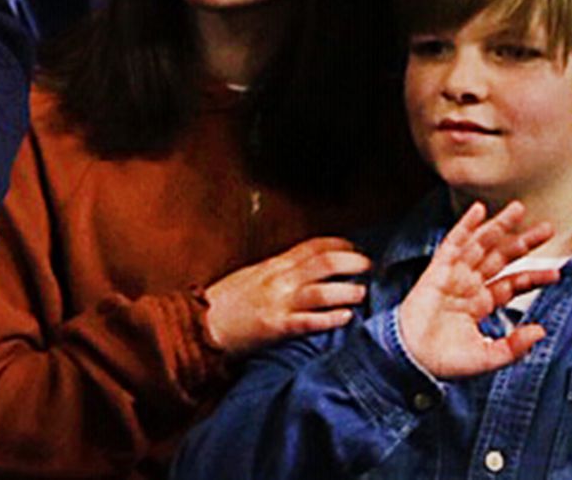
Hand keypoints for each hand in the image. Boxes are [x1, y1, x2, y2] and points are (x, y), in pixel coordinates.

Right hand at [200, 236, 370, 353]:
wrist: (200, 324)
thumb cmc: (226, 302)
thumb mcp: (252, 276)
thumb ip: (278, 272)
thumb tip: (306, 270)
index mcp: (273, 265)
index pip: (312, 247)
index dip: (339, 245)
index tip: (356, 248)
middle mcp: (278, 280)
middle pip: (323, 264)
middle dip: (352, 263)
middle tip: (370, 267)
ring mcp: (277, 303)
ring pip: (320, 291)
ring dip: (346, 291)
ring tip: (363, 293)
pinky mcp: (275, 327)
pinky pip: (308, 321)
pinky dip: (329, 319)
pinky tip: (345, 318)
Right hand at [394, 201, 553, 381]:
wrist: (413, 358)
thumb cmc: (445, 360)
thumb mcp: (488, 357)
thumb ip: (514, 345)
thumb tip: (541, 331)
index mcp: (482, 303)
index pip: (512, 283)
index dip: (533, 276)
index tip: (556, 273)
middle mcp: (470, 285)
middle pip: (501, 257)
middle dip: (523, 242)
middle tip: (546, 228)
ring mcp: (454, 275)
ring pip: (481, 245)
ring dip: (499, 226)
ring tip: (518, 209)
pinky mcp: (437, 270)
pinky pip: (453, 243)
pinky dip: (465, 226)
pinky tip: (478, 210)